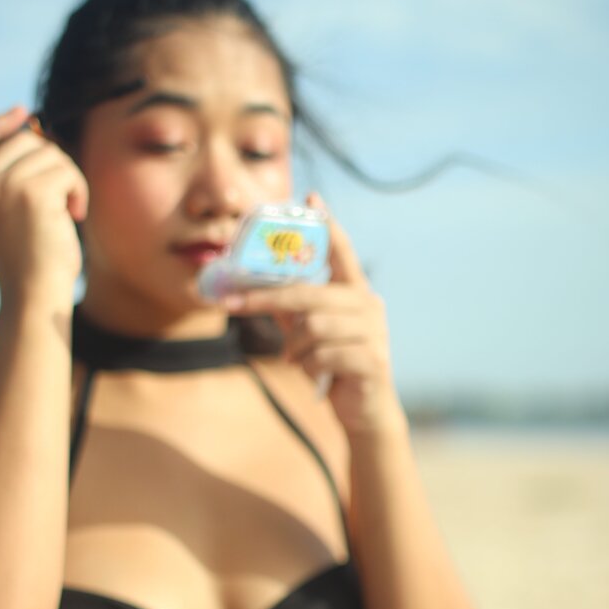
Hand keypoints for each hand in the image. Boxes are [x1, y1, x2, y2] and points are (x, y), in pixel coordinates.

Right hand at [0, 106, 88, 301]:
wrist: (35, 294)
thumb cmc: (30, 256)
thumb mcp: (7, 208)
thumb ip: (8, 170)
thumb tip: (30, 122)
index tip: (23, 116)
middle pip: (21, 139)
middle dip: (49, 162)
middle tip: (58, 197)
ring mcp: (0, 186)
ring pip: (48, 152)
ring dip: (67, 178)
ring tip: (65, 211)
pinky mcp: (31, 193)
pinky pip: (67, 170)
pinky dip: (79, 190)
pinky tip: (74, 215)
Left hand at [224, 192, 406, 438]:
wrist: (364, 412)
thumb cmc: (335, 366)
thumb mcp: (309, 334)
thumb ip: (290, 310)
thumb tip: (251, 288)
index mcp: (355, 293)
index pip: (342, 251)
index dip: (328, 224)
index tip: (311, 196)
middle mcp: (369, 306)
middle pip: (310, 294)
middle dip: (267, 298)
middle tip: (234, 303)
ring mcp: (374, 333)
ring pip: (314, 327)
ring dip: (294, 347)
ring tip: (294, 359)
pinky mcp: (372, 360)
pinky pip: (323, 355)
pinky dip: (309, 366)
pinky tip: (314, 374)